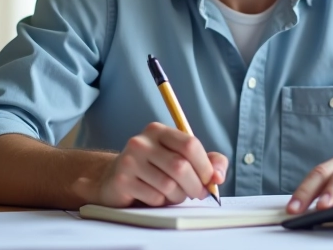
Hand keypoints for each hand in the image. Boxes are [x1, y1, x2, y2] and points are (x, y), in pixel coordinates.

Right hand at [74, 122, 227, 207]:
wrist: (114, 179)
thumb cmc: (155, 169)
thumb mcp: (182, 159)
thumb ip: (208, 162)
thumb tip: (219, 176)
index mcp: (158, 131)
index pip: (190, 145)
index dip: (205, 166)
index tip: (210, 179)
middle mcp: (141, 142)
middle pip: (180, 166)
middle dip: (195, 185)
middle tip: (198, 193)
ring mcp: (129, 161)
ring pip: (168, 185)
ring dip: (178, 196)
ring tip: (174, 194)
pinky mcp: (122, 181)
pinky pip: (154, 197)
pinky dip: (161, 202)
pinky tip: (155, 197)